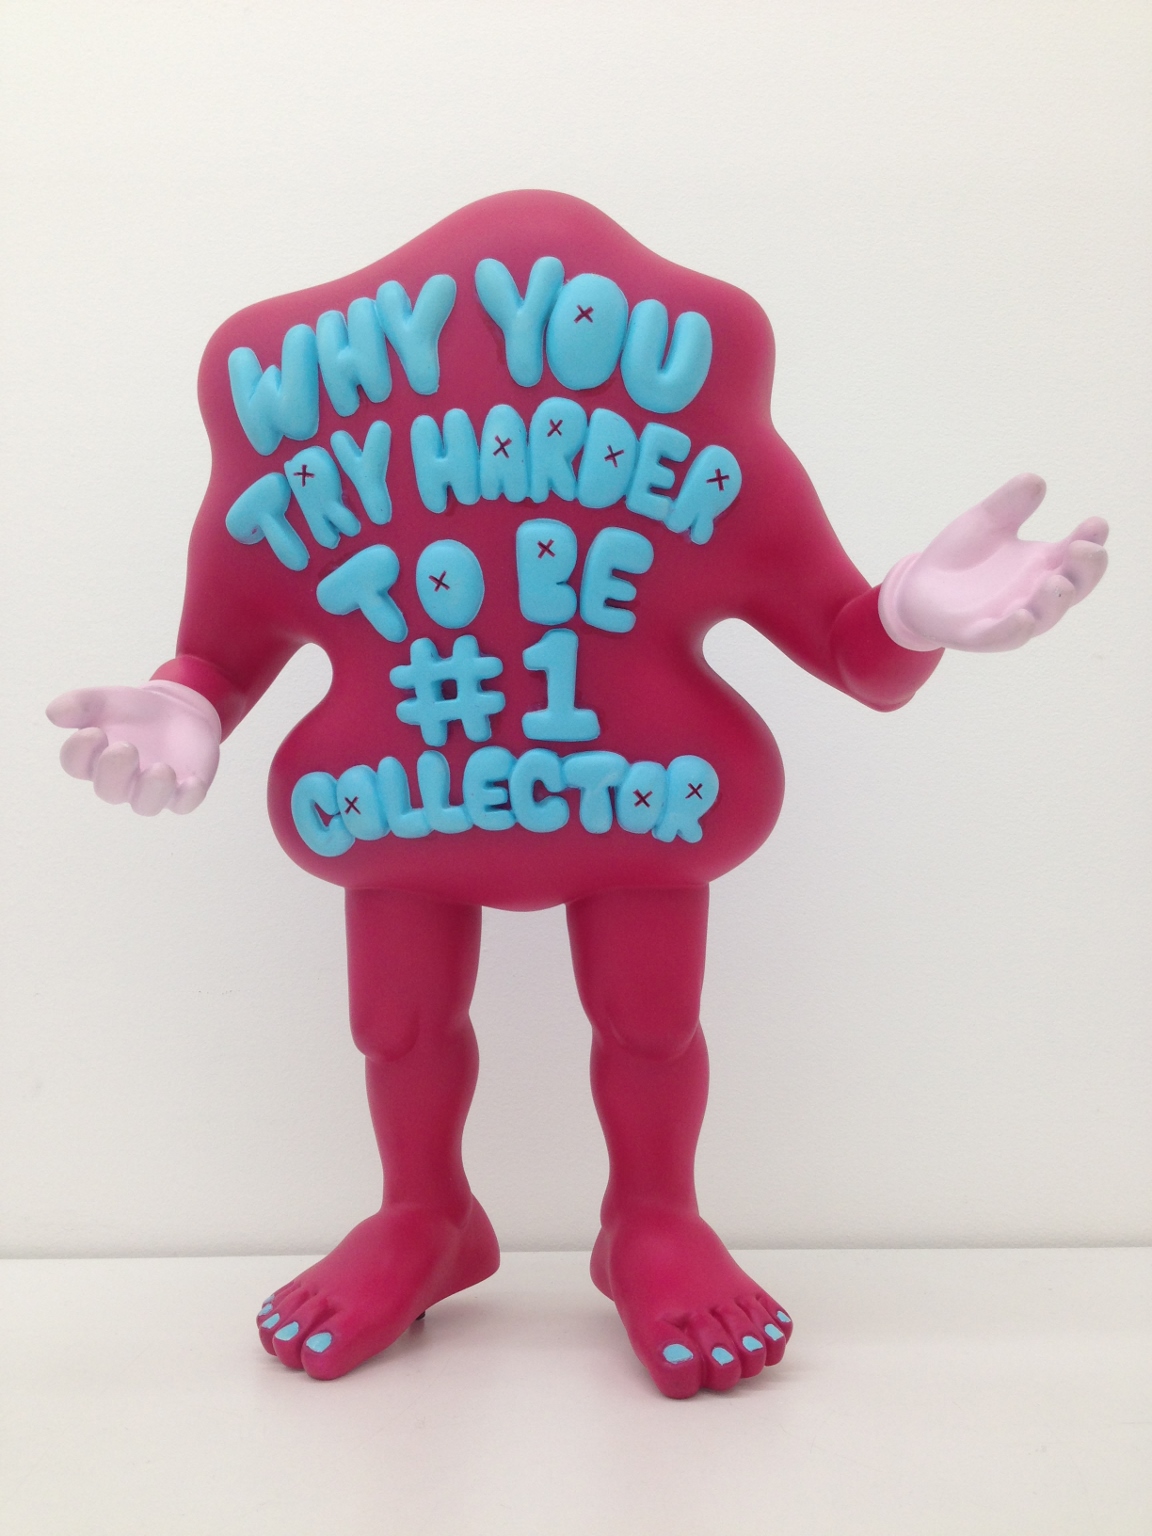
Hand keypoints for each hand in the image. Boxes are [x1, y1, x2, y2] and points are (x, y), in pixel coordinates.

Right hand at [46, 682, 221, 814]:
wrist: (178, 708)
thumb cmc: (134, 710)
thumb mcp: (107, 700)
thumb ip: (81, 704)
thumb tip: (54, 713)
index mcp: (95, 759)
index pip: (77, 765)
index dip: (80, 752)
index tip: (93, 731)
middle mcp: (122, 780)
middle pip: (109, 790)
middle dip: (114, 772)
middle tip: (126, 747)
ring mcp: (152, 788)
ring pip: (145, 805)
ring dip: (151, 790)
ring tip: (161, 768)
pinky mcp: (183, 790)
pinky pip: (183, 803)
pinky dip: (188, 797)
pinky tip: (192, 782)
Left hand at [878, 474, 1108, 651]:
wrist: (918, 588)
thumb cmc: (962, 557)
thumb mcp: (985, 522)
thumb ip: (1009, 503)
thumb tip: (1035, 480)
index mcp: (1043, 563)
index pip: (1078, 553)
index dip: (1092, 539)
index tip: (1095, 523)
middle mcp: (1035, 593)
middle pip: (1074, 586)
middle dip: (1085, 570)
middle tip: (1085, 549)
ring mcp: (1011, 616)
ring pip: (1045, 616)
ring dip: (1055, 601)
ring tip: (1056, 581)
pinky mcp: (981, 635)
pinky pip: (1005, 637)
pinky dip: (1016, 629)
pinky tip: (1023, 617)